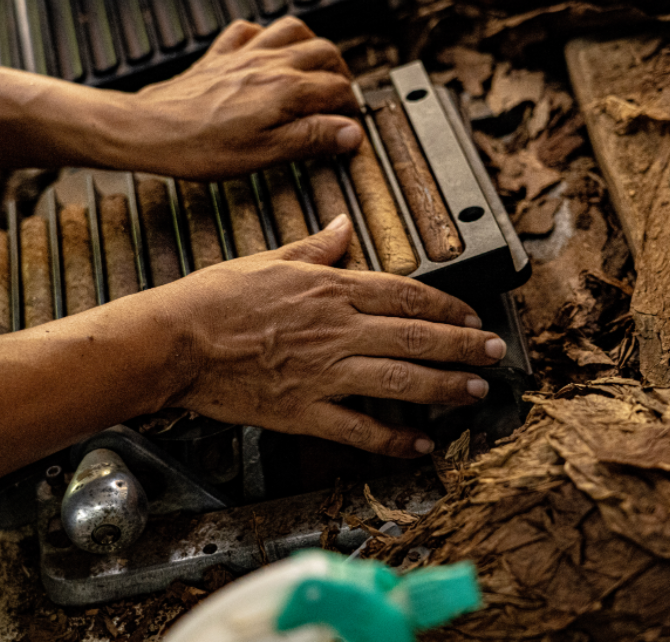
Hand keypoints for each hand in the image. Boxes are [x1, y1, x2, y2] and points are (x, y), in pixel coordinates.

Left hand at [128, 17, 362, 178]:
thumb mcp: (266, 153)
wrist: (150, 129)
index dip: (350, 109)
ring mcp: (244, 55)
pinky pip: (249, 30)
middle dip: (341, 74)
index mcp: (286, 89)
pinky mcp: (220, 56)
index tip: (350, 127)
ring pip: (293, 30)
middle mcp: (269, 63)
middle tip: (341, 99)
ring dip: (312, 46)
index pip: (338, 89)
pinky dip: (266, 35)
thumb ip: (312, 138)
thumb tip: (350, 132)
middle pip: (324, 53)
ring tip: (316, 68)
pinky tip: (268, 50)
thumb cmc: (201, 146)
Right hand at [153, 215, 506, 456]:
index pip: (406, 294)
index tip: (470, 314)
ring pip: (399, 382)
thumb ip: (315, 247)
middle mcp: (337, 330)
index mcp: (332, 289)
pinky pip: (358, 430)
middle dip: (462, 345)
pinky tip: (420, 444)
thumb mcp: (270, 259)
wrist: (175, 340)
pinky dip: (393, 440)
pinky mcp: (303, 411)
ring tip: (475, 391)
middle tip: (494, 353)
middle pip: (415, 337)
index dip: (446, 305)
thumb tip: (343, 226)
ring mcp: (323, 373)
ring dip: (444, 388)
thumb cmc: (218, 297)